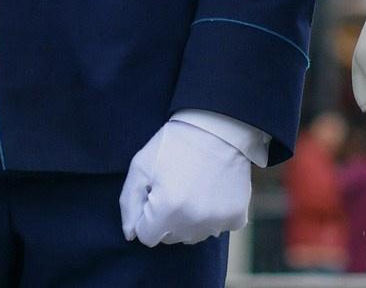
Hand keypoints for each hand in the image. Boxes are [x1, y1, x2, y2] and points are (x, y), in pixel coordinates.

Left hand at [120, 118, 253, 246]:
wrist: (217, 127)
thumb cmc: (174, 144)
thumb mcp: (141, 166)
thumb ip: (129, 203)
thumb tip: (131, 234)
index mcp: (166, 209)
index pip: (147, 236)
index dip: (147, 215)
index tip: (155, 193)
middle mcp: (193, 221)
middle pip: (170, 237)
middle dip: (167, 218)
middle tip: (175, 187)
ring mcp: (217, 221)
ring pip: (194, 235)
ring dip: (189, 219)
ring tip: (193, 188)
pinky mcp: (237, 216)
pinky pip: (219, 228)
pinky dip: (214, 216)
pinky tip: (212, 193)